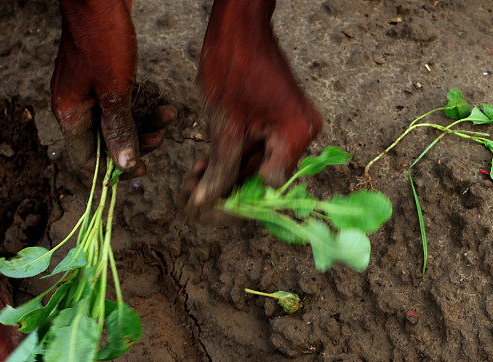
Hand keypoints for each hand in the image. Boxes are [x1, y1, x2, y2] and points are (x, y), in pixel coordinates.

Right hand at [51, 0, 173, 173]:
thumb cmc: (101, 35)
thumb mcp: (114, 90)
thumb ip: (119, 129)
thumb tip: (124, 165)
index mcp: (69, 113)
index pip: (87, 159)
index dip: (113, 168)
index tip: (139, 169)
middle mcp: (74, 105)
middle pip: (104, 142)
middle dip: (133, 144)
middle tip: (158, 143)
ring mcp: (87, 89)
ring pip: (116, 122)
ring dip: (143, 125)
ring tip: (166, 121)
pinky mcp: (101, 76)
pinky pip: (121, 102)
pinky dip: (141, 107)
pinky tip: (164, 108)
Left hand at [184, 0, 321, 209]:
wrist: (238, 25)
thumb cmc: (233, 64)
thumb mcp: (223, 124)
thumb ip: (220, 168)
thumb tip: (205, 203)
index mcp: (295, 135)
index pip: (268, 186)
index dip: (238, 197)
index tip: (210, 204)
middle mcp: (301, 135)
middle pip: (262, 179)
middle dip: (226, 187)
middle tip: (192, 195)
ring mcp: (291, 129)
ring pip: (254, 167)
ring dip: (224, 175)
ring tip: (192, 180)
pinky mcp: (278, 123)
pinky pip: (255, 150)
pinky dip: (231, 158)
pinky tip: (204, 165)